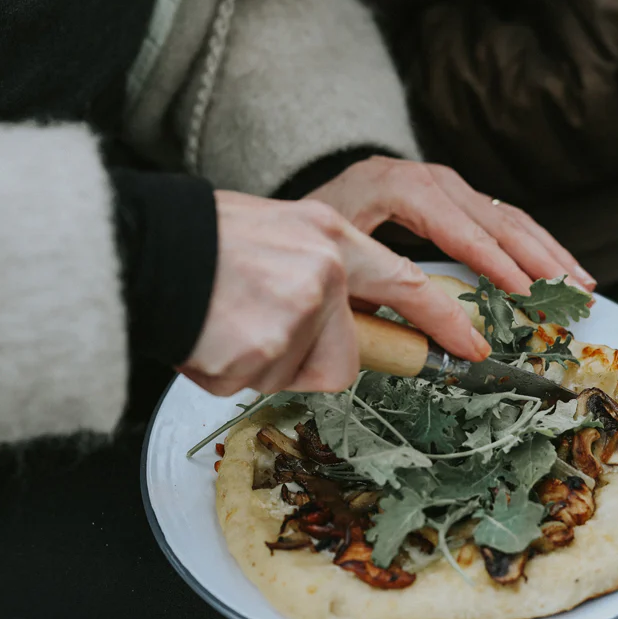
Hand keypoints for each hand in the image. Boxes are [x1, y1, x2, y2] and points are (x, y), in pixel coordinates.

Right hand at [181, 191, 489, 395]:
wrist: (141, 248)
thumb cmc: (200, 246)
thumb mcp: (276, 234)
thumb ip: (320, 274)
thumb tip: (345, 327)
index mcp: (328, 235)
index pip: (407, 285)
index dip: (444, 322)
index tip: (475, 349)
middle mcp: (322, 271)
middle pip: (344, 358)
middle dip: (307, 361)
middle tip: (260, 333)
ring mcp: (295, 312)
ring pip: (295, 374)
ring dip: (260, 363)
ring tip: (225, 322)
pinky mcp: (264, 350)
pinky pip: (256, 384)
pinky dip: (227, 370)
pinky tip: (210, 335)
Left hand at [305, 156, 596, 294]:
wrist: (279, 218)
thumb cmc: (303, 248)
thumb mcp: (336, 275)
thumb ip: (384, 303)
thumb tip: (433, 345)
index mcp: (390, 187)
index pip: (457, 228)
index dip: (495, 266)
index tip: (525, 298)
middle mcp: (419, 176)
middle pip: (492, 216)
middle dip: (537, 260)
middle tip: (570, 296)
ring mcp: (435, 182)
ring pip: (504, 215)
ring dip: (546, 253)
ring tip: (580, 286)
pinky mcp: (445, 195)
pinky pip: (497, 217)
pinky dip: (531, 246)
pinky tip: (556, 269)